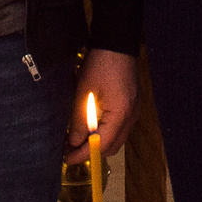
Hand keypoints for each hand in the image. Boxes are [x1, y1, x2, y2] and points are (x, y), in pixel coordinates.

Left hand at [67, 47, 139, 163]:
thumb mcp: (84, 92)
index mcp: (121, 113)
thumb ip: (79, 120)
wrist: (117, 43)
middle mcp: (131, 116)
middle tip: (69, 149)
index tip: (67, 159)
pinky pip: (118, 128)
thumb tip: (74, 142)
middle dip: (90, 151)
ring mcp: (134, 111)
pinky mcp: (131, 106)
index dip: (83, 154)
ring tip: (76, 139)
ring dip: (97, 143)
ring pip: (116, 139)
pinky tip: (89, 127)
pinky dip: (104, 133)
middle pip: (111, 146)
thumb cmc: (100, 64)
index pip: (101, 145)